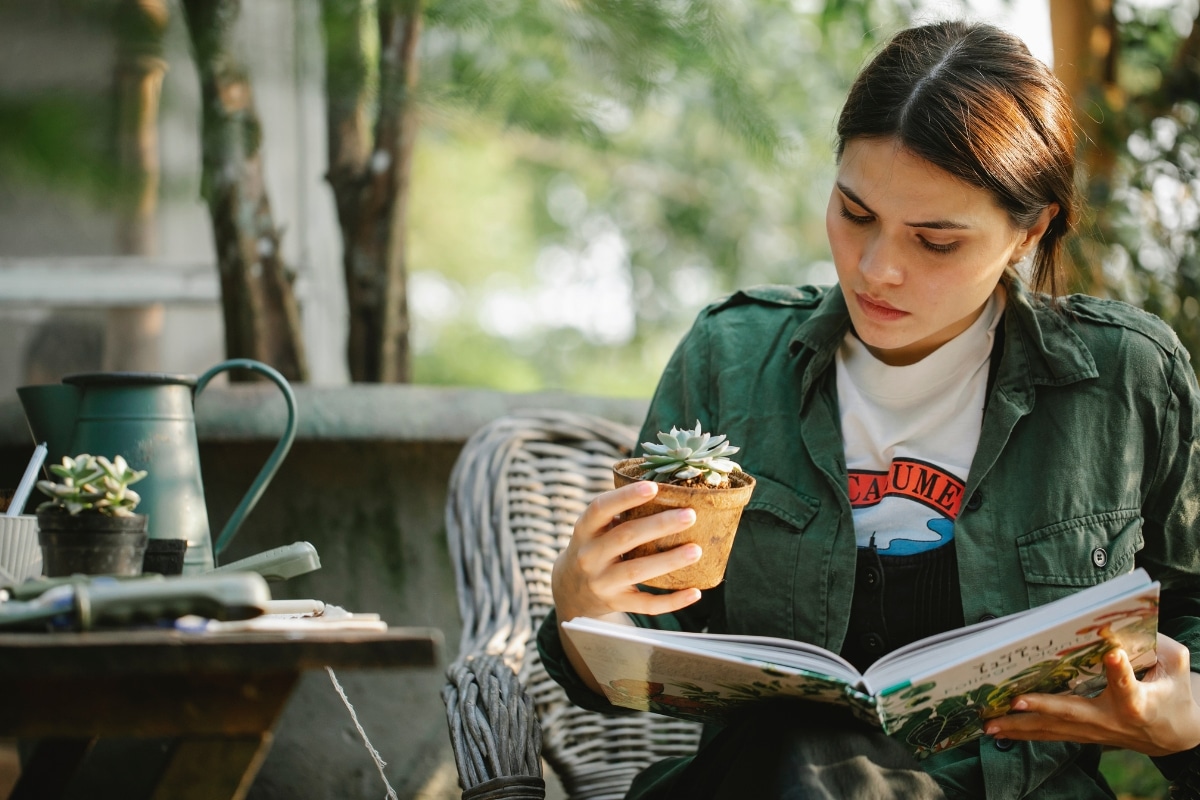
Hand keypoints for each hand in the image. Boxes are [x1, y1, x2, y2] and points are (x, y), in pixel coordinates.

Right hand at [552, 479, 702, 622]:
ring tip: (696, 550)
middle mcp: (589, 556)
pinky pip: (646, 604)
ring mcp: (601, 582)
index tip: (653, 487)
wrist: (570, 589)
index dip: (625, 497)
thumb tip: (667, 491)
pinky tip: (695, 592)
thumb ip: (619, 513)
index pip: (600, 508)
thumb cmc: (593, 547)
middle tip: (690, 515)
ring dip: (669, 560)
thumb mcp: (594, 529)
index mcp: (584, 530)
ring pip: (637, 571)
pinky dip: (672, 601)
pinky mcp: (615, 603)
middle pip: (625, 537)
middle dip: (659, 525)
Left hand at [984, 634, 1199, 755]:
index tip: (1112, 653)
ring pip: (1054, 729)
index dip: (1119, 670)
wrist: (1174, 738)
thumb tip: (1123, 620)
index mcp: (1139, 702)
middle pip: (1075, 713)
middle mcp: (1112, 720)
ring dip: (1019, 727)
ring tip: (989, 724)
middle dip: (1043, 707)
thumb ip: (1156, 644)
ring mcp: (1094, 731)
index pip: (1127, 685)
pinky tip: (996, 730)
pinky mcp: (1083, 735)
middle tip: (1015, 701)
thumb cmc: (1174, 695)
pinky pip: (1050, 734)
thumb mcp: (1175, 666)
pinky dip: (1022, 732)